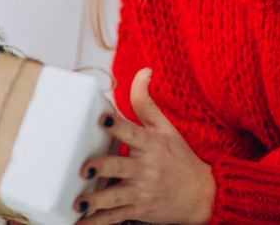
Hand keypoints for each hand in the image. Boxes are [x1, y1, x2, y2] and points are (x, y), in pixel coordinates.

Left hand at [74, 68, 214, 224]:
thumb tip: (143, 70)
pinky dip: (97, 223)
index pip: (132, 131)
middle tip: (84, 168)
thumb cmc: (179, 157)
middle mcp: (146, 168)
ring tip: (78, 202)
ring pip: (115, 197)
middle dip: (102, 167)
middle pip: (121, 166)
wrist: (202, 196)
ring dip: (96, 201)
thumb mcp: (166, 128)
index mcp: (151, 144)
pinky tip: (80, 224)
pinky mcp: (138, 211)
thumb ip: (146, 101)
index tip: (102, 119)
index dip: (117, 124)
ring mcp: (142, 192)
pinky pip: (115, 218)